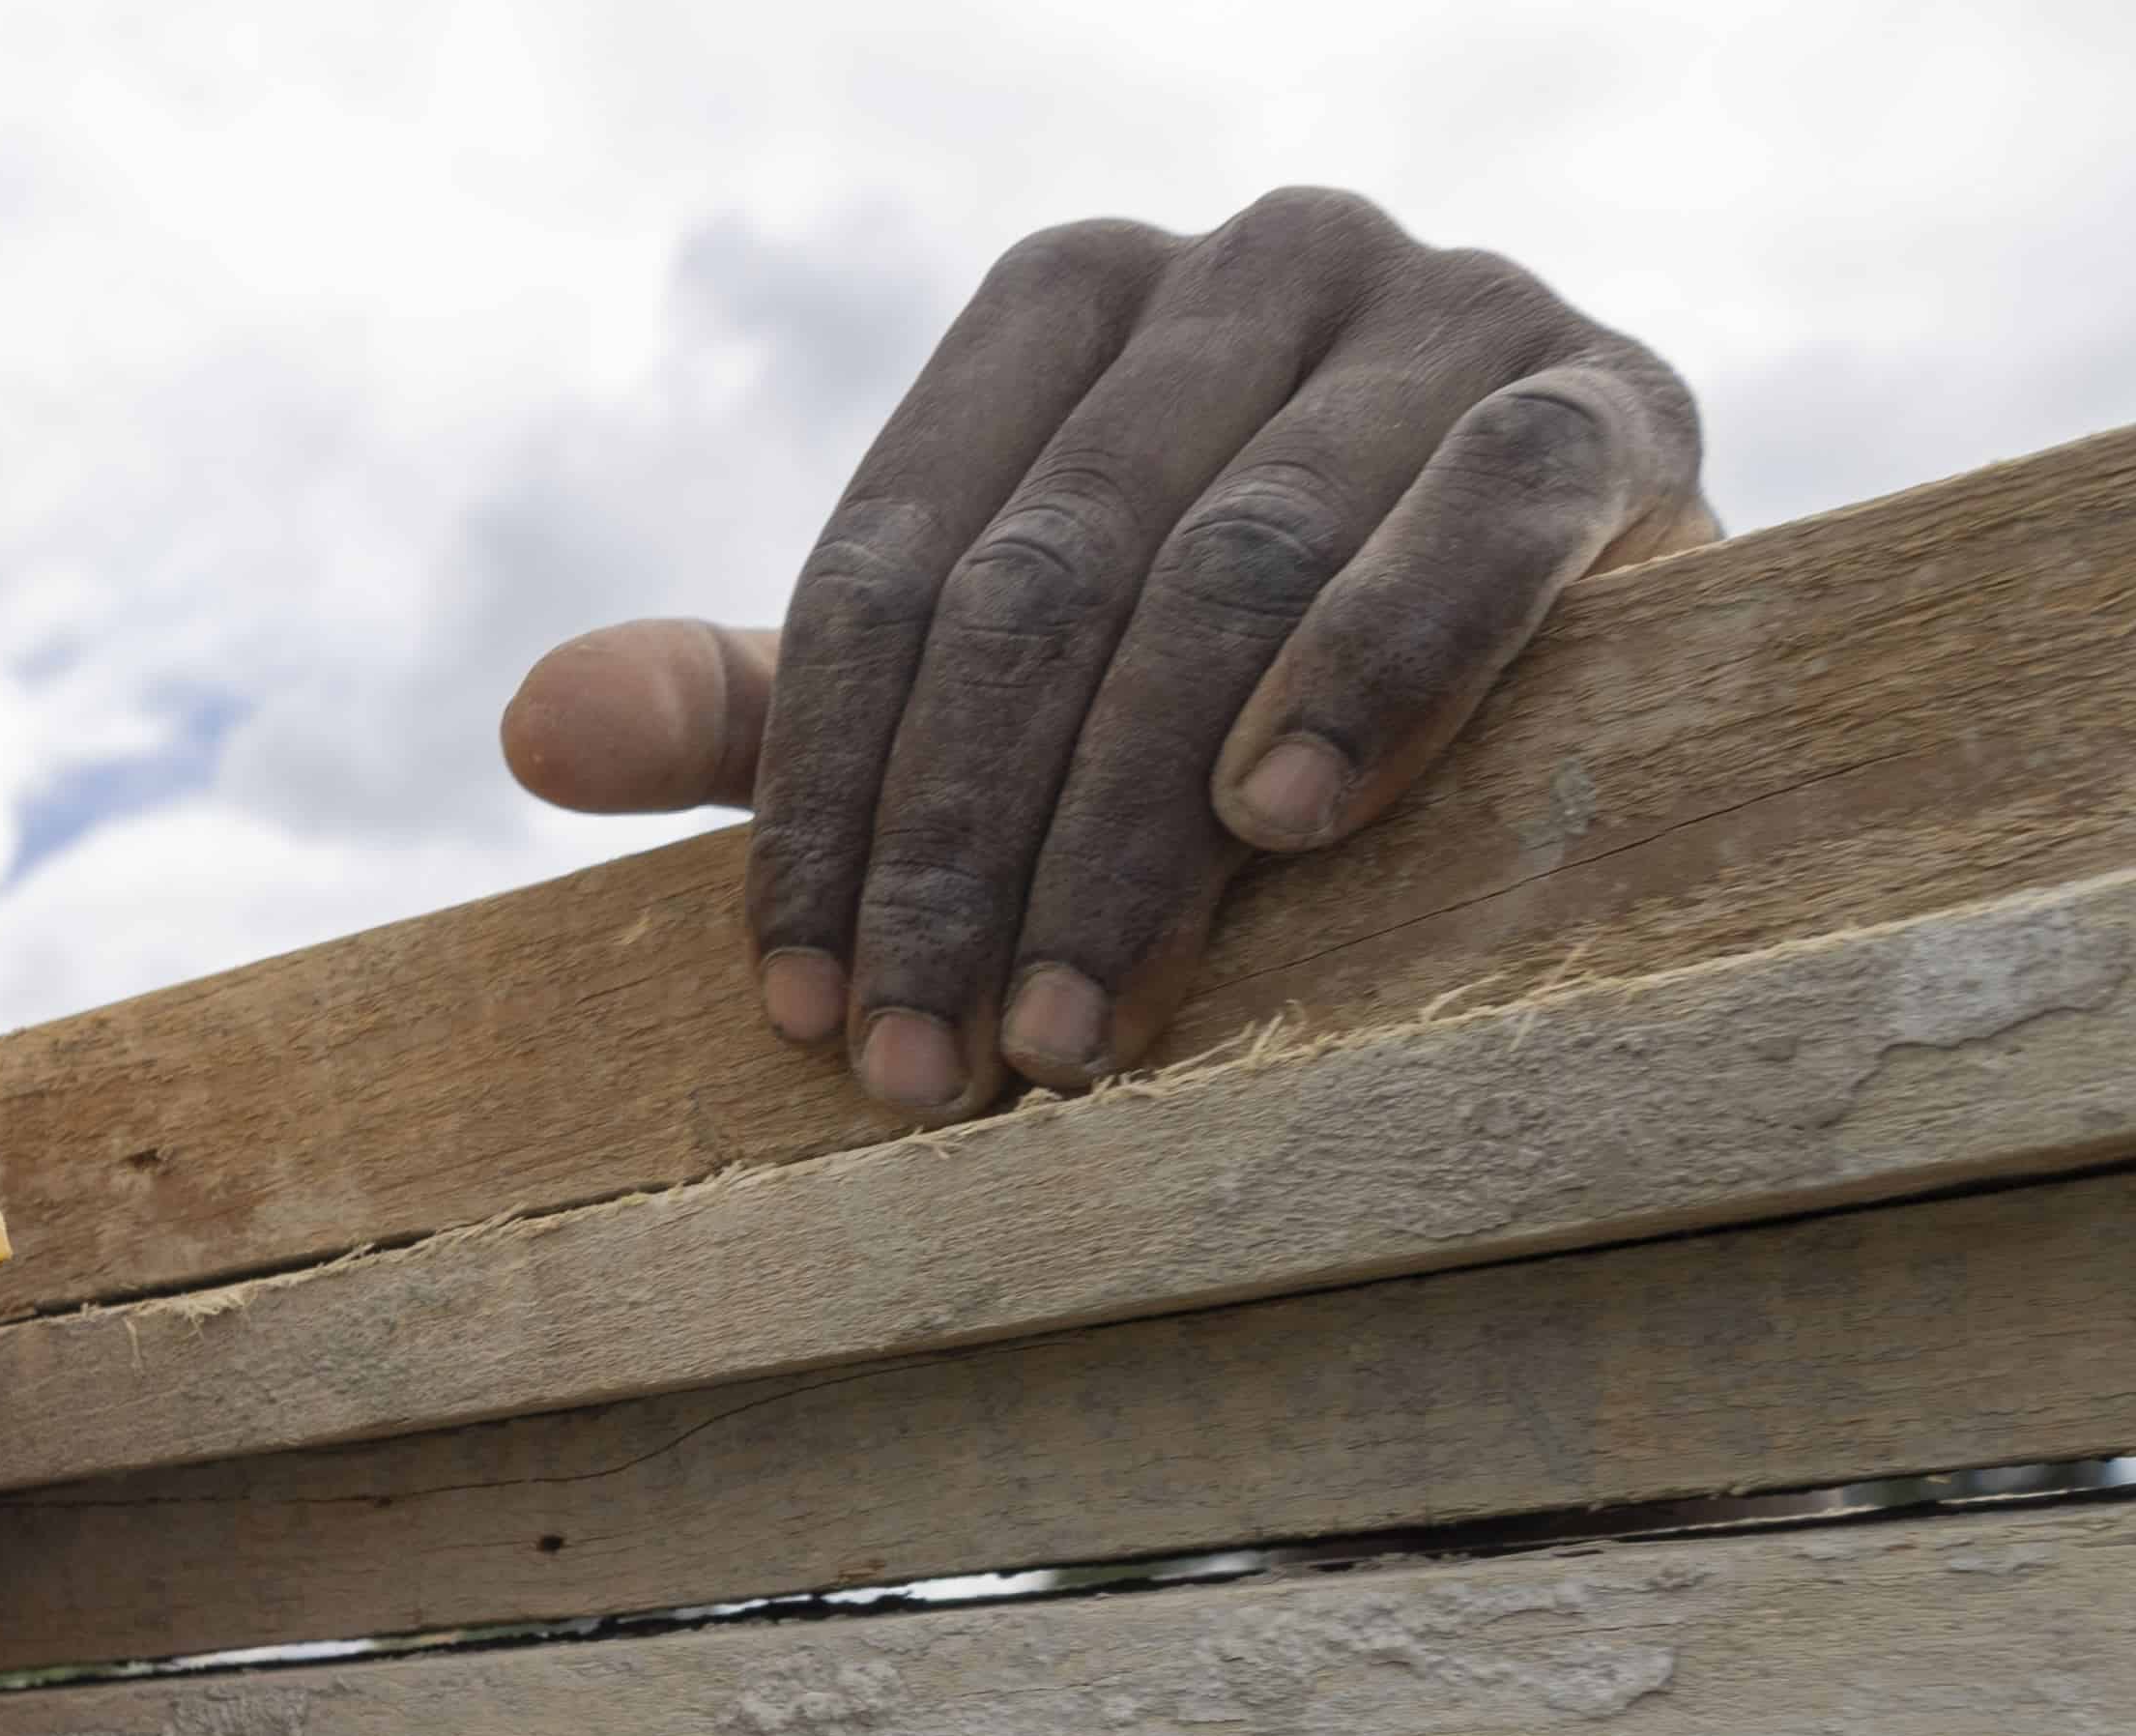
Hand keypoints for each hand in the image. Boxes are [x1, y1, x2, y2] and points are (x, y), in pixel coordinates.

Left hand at [499, 188, 1709, 1114]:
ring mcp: (1443, 308)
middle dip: (968, 853)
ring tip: (1074, 1034)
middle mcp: (1249, 265)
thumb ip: (760, 704)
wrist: (1553, 612)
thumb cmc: (1214, 663)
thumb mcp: (977, 684)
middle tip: (924, 1071)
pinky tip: (1280, 827)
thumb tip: (530, 732)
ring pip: (1234, 572)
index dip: (822, 803)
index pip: (891, 565)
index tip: (794, 1013)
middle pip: (1047, 583)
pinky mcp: (1605, 400)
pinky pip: (1476, 525)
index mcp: (1069, 302)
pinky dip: (1369, 672)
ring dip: (1135, 829)